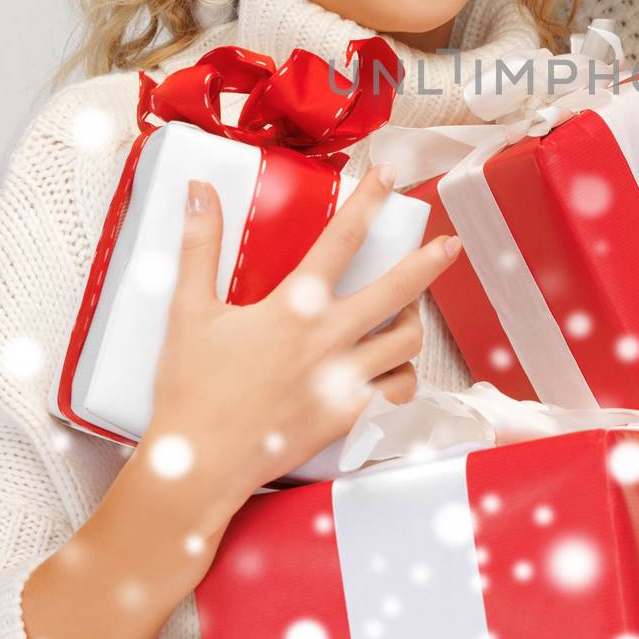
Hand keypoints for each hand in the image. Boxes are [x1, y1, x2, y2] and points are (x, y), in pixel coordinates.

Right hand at [148, 165, 461, 510]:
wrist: (198, 464)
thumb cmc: (189, 388)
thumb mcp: (188, 309)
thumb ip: (200, 245)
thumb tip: (199, 189)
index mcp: (294, 307)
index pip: (342, 239)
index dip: (370, 202)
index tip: (390, 175)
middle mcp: (329, 340)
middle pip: (398, 290)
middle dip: (429, 262)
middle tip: (450, 245)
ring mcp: (344, 380)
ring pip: (406, 343)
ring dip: (413, 323)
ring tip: (409, 312)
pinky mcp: (349, 418)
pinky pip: (398, 393)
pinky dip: (403, 378)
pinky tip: (395, 370)